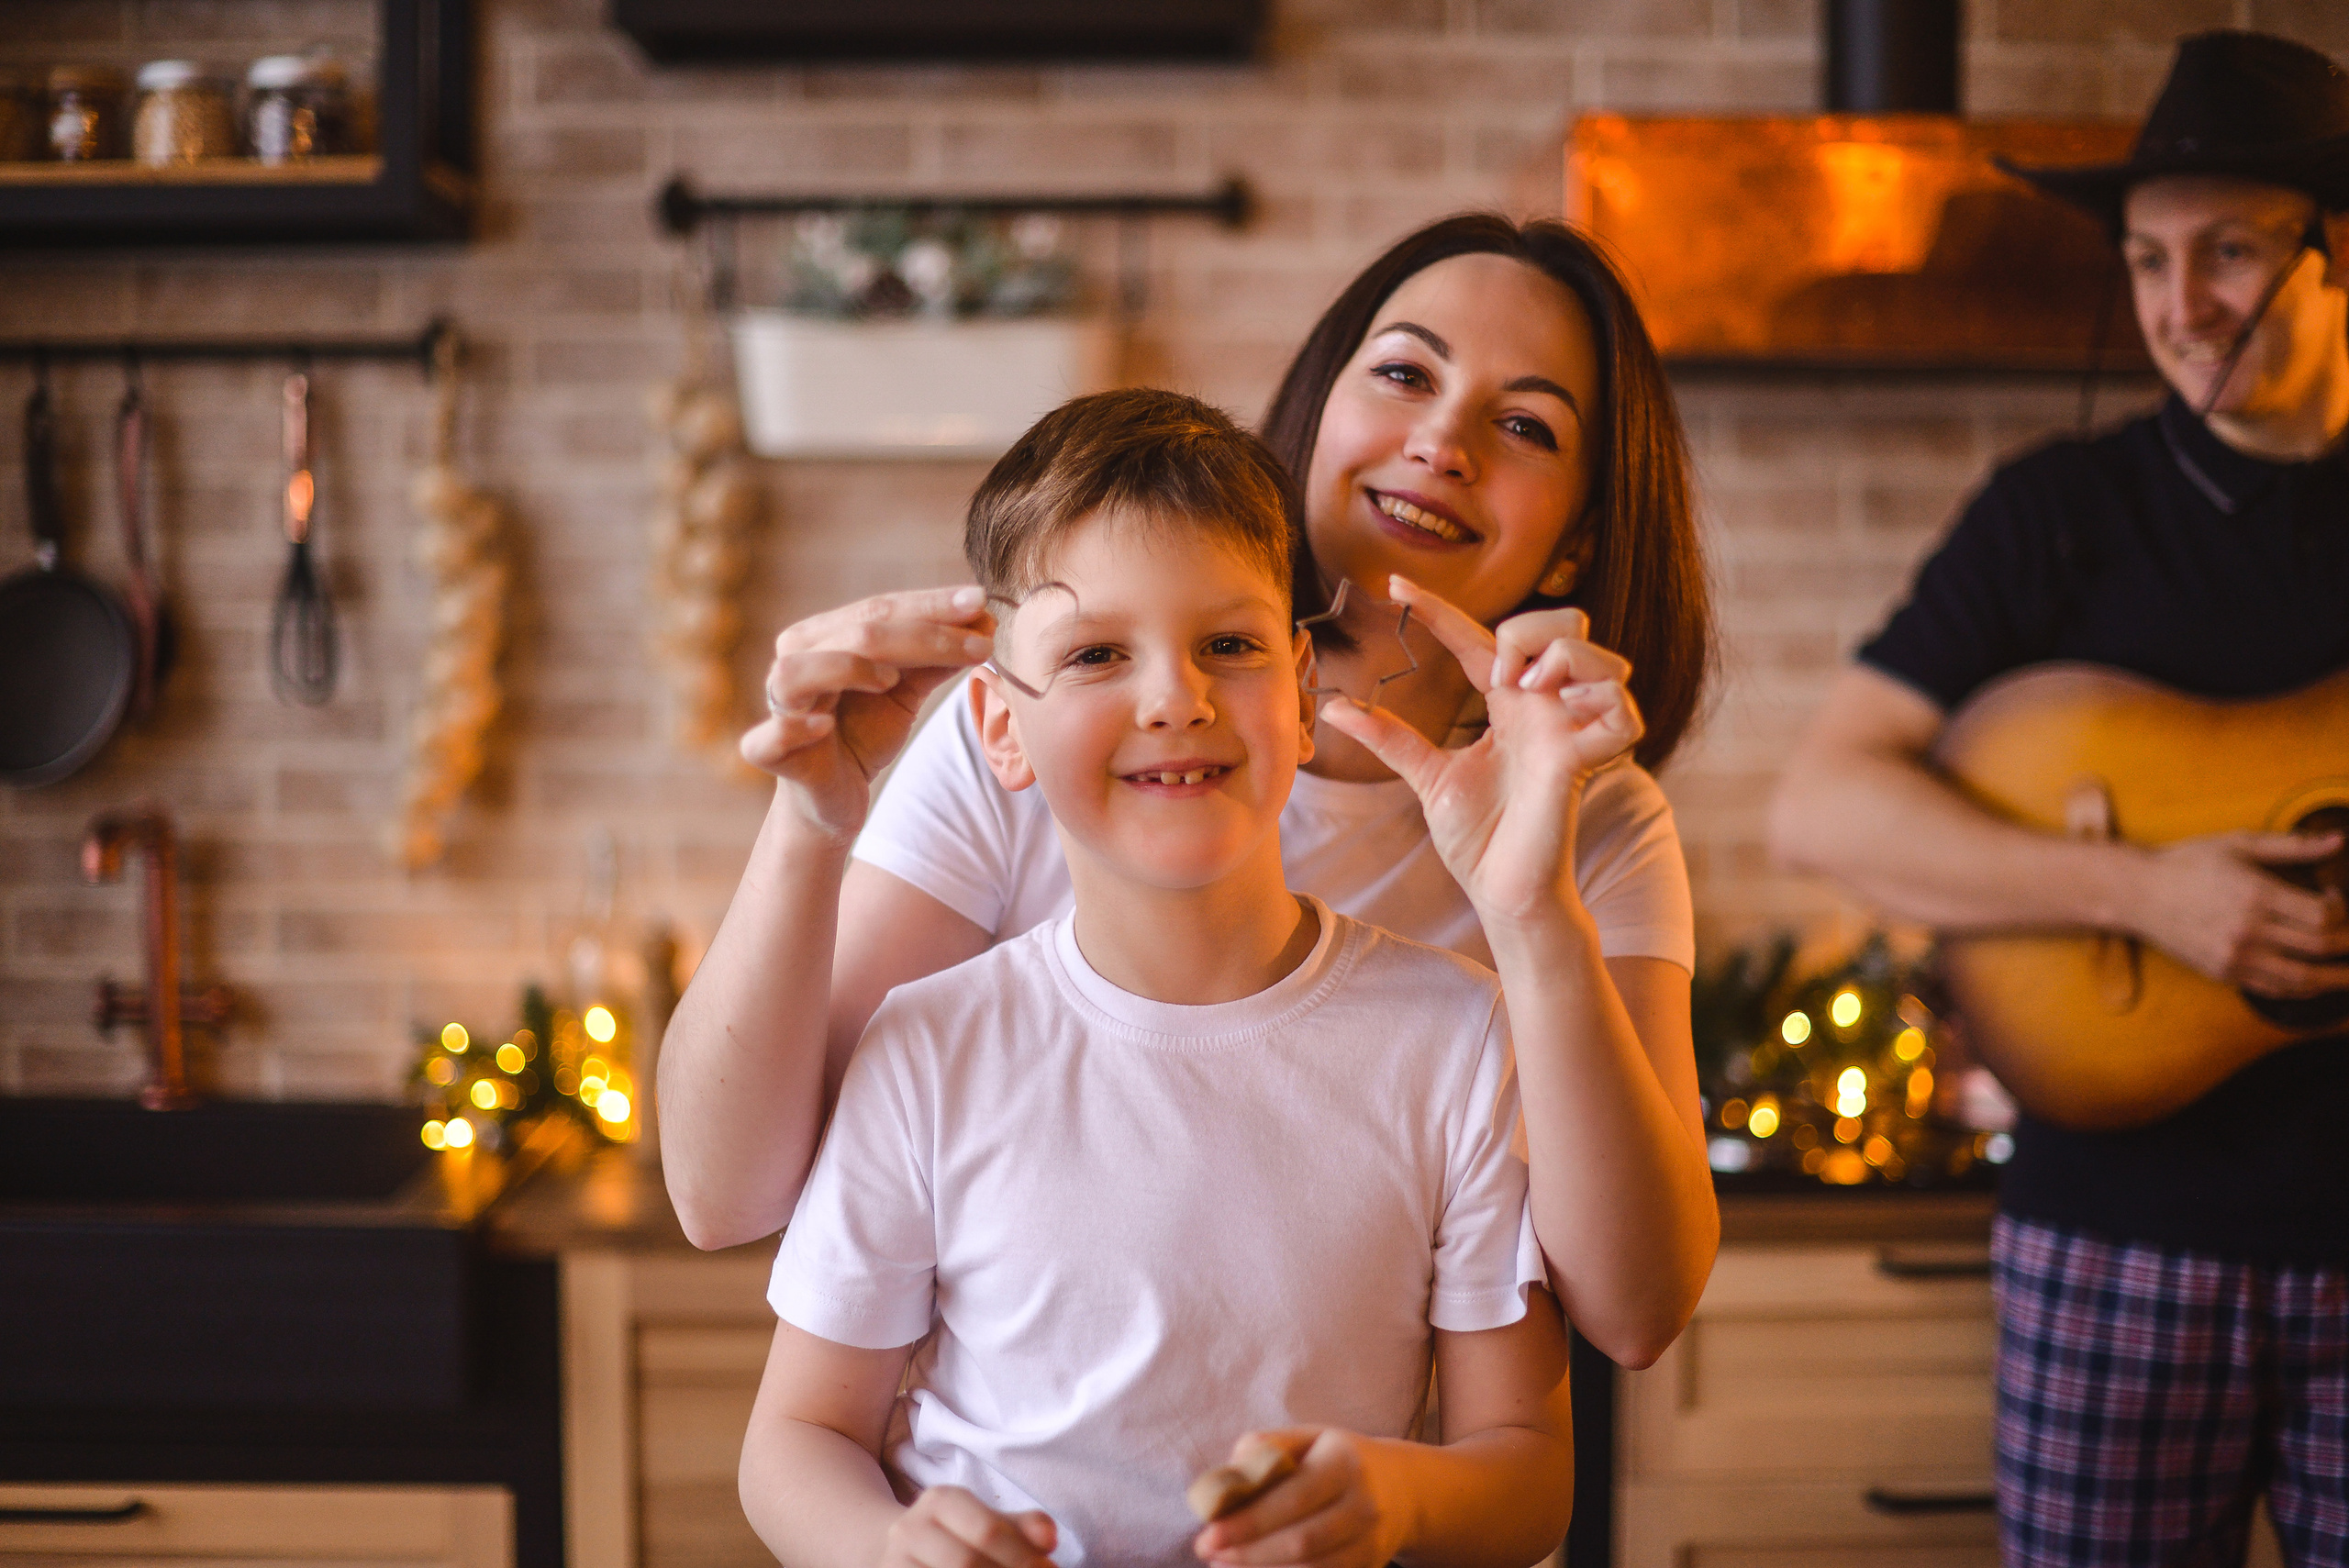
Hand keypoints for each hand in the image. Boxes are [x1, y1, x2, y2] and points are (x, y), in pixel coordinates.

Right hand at [741, 587, 997, 842]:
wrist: (834, 799)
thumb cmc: (863, 734)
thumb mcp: (906, 690)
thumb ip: (936, 658)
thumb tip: (984, 620)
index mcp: (825, 636)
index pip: (880, 609)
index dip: (931, 605)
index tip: (982, 602)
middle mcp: (796, 660)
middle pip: (855, 634)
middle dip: (923, 635)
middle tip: (979, 641)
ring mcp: (777, 706)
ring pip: (798, 672)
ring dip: (846, 669)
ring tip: (892, 680)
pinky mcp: (769, 752)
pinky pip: (768, 738)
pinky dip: (794, 728)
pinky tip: (824, 726)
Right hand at [881, 1485, 1055, 1567]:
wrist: (903, 1551)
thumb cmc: (961, 1538)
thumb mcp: (991, 1523)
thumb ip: (1024, 1528)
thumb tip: (1048, 1538)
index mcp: (940, 1500)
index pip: (988, 1530)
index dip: (1023, 1558)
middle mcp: (910, 1528)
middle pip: (966, 1563)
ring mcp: (893, 1561)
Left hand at [1193, 1429, 1403, 1567]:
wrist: (1404, 1490)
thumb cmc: (1339, 1458)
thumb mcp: (1310, 1437)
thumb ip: (1268, 1446)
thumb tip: (1228, 1473)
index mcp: (1344, 1464)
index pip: (1292, 1497)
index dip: (1248, 1519)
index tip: (1208, 1531)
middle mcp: (1363, 1506)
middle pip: (1300, 1540)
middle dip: (1247, 1551)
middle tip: (1205, 1549)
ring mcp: (1370, 1543)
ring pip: (1310, 1567)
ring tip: (1222, 1560)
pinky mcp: (1368, 1567)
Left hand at [1317, 574, 1642, 925]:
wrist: (1500, 890)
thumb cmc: (1477, 839)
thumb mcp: (1428, 777)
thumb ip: (1391, 738)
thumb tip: (1337, 708)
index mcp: (1508, 707)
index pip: (1479, 639)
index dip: (1438, 610)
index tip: (1393, 585)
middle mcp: (1546, 709)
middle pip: (1565, 624)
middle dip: (1531, 629)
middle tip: (1495, 674)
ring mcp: (1572, 731)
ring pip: (1604, 656)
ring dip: (1564, 659)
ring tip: (1523, 693)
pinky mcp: (1589, 759)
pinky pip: (1622, 709)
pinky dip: (1598, 701)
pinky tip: (1558, 717)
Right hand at [2128, 830, 2348, 997]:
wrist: (2136, 894)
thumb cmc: (2186, 863)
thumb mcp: (2237, 844)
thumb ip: (2291, 845)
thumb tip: (2338, 841)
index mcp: (2256, 894)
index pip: (2322, 914)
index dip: (2341, 910)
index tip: (2336, 899)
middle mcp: (2248, 929)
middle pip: (2320, 946)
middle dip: (2348, 944)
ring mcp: (2235, 955)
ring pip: (2303, 977)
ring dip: (2336, 978)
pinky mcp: (2223, 972)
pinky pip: (2273, 988)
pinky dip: (2301, 988)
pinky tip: (2315, 982)